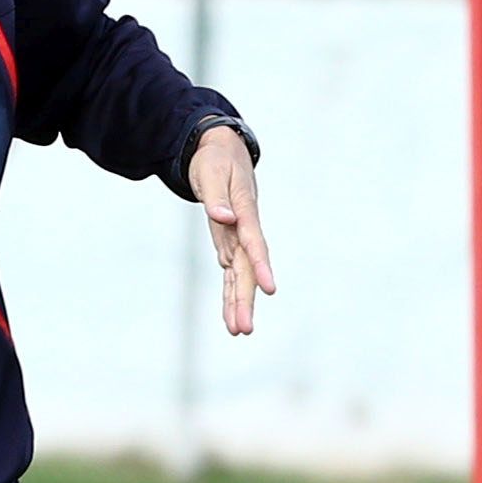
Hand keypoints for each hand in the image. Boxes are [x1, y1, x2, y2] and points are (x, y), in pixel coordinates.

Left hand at [191, 124, 273, 334]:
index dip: (261, 265)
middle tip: (244, 329)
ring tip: (238, 332)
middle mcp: (244, 229)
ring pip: (240, 276)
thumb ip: (216, 195)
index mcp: (244, 211)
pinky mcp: (229, 243)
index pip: (254, 242)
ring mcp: (237, 238)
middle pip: (248, 269)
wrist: (222, 150)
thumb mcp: (212, 170)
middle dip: (246, 299)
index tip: (269, 288)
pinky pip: (231, 273)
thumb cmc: (216, 158)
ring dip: (239, 303)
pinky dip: (230, 294)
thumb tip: (223, 217)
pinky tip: (230, 317)